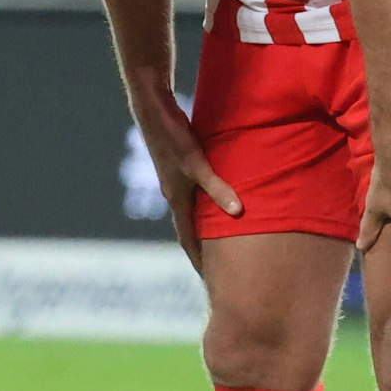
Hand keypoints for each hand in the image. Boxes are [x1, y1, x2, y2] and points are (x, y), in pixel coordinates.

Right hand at [130, 88, 241, 273]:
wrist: (152, 109)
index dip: (199, 259)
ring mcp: (176, 179)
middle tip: (220, 267)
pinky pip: (196, 192)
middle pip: (190, 228)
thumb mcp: (197, 163)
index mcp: (177, 199)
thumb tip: (238, 212)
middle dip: (203, 248)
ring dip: (205, 226)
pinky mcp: (181, 164)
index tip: (210, 280)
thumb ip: (218, 187)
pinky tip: (219, 199)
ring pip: (193, 210)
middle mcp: (175, 193)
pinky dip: (207, 203)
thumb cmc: (173, 137)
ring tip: (223, 238)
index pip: (187, 239)